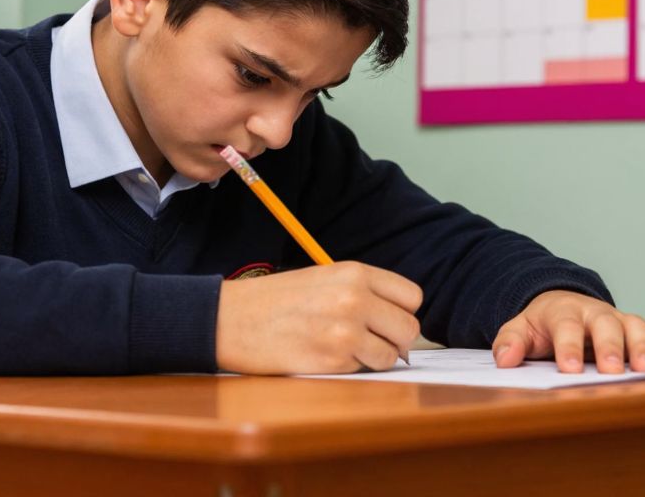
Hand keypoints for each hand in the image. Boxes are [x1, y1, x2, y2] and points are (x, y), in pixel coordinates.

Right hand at [216, 261, 422, 374]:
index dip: (402, 312)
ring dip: (374, 358)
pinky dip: (350, 368)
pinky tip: (325, 356)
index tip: (387, 320)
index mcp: (354, 273)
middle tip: (372, 341)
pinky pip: (363, 370)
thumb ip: (362, 293)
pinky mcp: (332, 361)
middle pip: (409, 329)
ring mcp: (345, 331)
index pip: (412, 297)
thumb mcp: (323, 278)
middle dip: (395, 340)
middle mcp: (355, 299)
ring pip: (391, 356)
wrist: (232, 319)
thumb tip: (399, 327)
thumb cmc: (275, 300)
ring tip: (345, 349)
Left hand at [491, 290, 644, 373]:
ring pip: (635, 326)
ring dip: (643, 348)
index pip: (566, 326)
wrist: (561, 305)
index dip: (568, 347)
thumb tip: (504, 359)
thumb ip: (510, 342)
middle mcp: (595, 312)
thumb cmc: (542, 326)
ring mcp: (618, 319)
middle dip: (609, 347)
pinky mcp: (637, 327)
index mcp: (563, 311)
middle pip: (605, 324)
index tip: (569, 370)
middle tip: (612, 371)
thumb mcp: (520, 329)